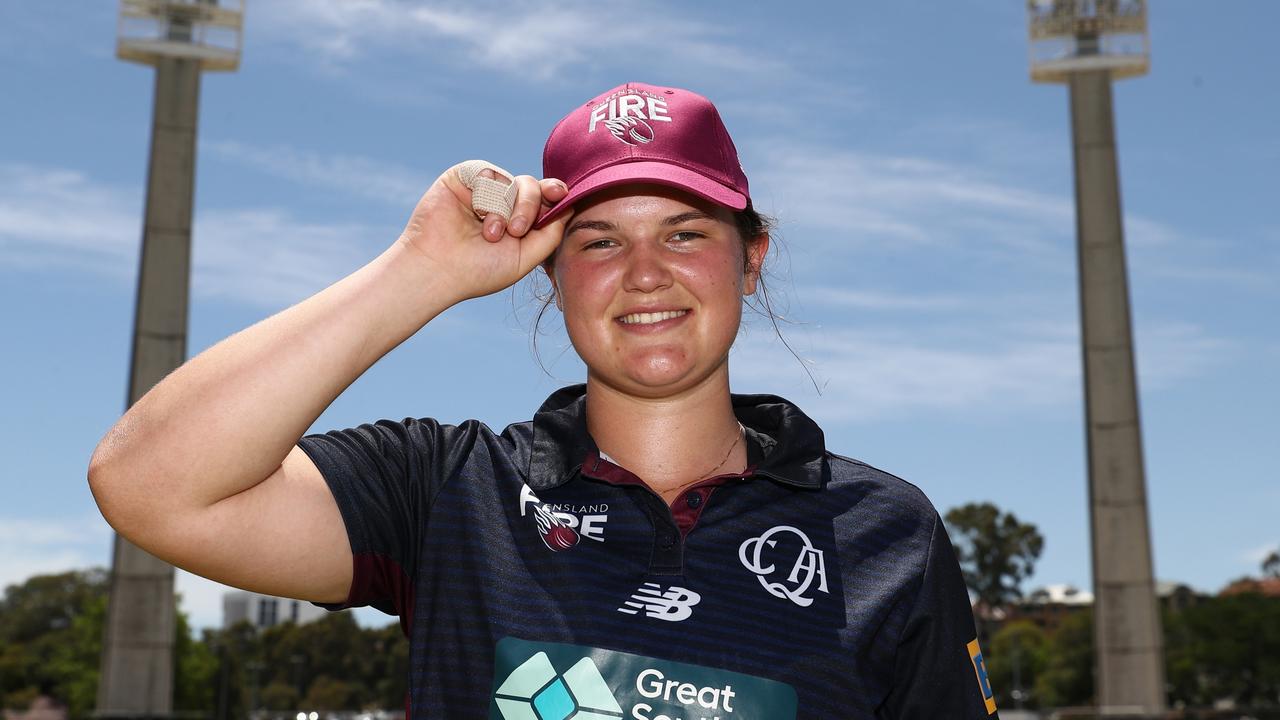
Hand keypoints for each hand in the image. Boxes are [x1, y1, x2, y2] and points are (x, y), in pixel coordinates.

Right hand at [397, 161, 570, 302]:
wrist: (439, 269)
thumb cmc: (480, 270)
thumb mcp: (526, 256)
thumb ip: (552, 233)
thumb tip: (570, 205)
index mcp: (519, 220)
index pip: (545, 199)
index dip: (556, 192)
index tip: (561, 192)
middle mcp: (503, 202)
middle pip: (532, 186)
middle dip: (529, 207)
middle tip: (516, 231)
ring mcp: (483, 188)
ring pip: (512, 181)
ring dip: (504, 209)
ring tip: (489, 233)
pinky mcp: (463, 177)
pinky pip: (488, 173)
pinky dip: (487, 195)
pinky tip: (475, 215)